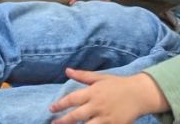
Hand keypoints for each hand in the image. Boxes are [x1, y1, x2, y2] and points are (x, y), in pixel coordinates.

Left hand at [48, 70, 167, 123]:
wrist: (139, 94)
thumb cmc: (118, 84)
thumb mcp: (99, 77)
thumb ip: (82, 76)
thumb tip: (67, 70)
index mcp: (92, 93)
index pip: (72, 99)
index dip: (60, 105)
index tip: (51, 109)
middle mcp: (98, 106)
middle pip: (77, 115)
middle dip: (64, 120)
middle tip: (54, 123)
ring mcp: (107, 117)